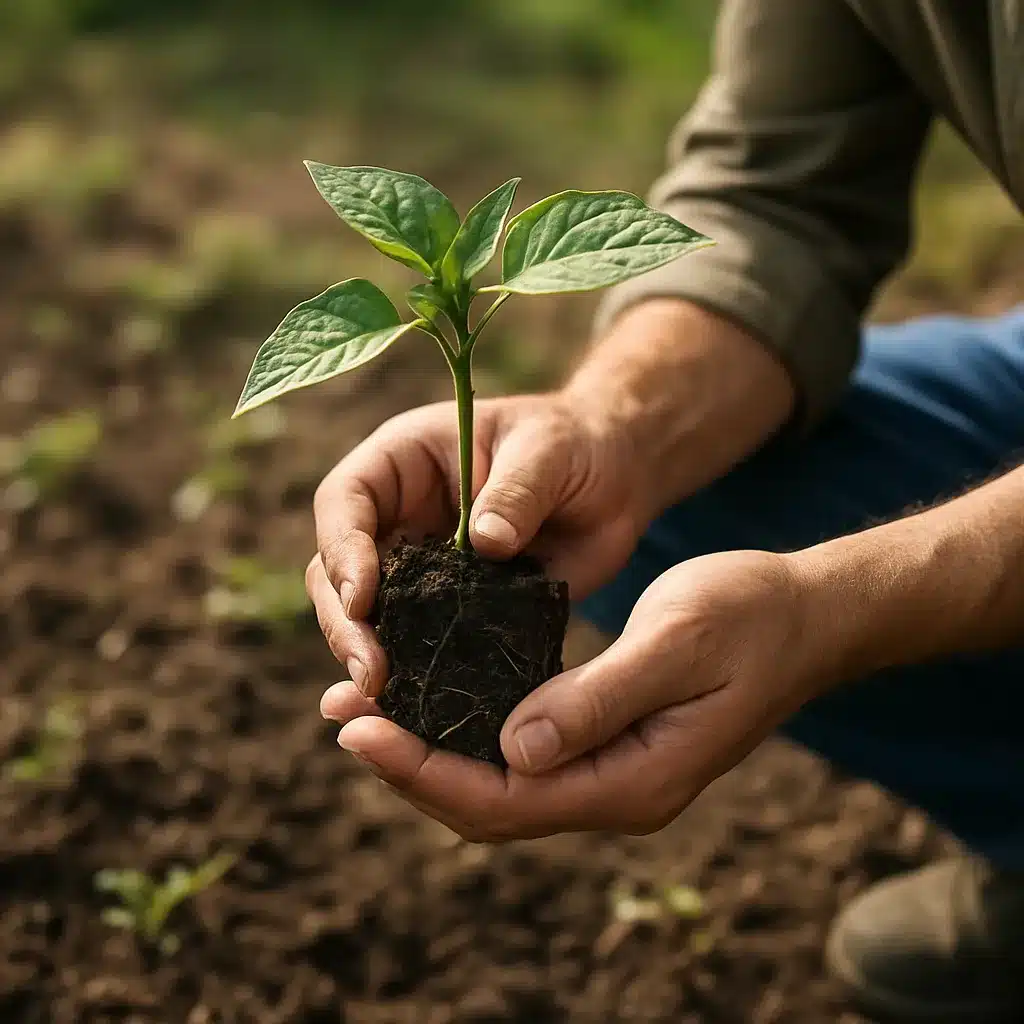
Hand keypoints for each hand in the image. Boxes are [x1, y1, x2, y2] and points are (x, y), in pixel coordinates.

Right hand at [307, 394, 643, 693]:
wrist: (613, 478)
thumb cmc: (571, 444)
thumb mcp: (547, 450)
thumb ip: (516, 491)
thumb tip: (485, 541)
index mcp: (401, 463)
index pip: (344, 502)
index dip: (343, 550)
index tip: (363, 597)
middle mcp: (396, 518)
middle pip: (338, 571)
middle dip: (347, 622)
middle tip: (372, 673)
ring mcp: (419, 570)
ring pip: (368, 618)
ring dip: (370, 657)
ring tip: (387, 698)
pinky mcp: (452, 612)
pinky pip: (420, 646)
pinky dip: (416, 676)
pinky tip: (420, 710)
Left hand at [320, 549, 825, 840]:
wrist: (803, 616)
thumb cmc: (748, 617)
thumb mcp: (674, 645)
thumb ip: (597, 700)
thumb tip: (512, 749)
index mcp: (634, 779)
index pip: (507, 799)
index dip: (425, 771)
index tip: (360, 730)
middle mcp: (616, 791)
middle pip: (492, 804)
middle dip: (411, 767)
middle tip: (342, 718)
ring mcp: (613, 771)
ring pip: (502, 783)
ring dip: (432, 752)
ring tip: (366, 712)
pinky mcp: (608, 741)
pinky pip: (523, 755)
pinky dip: (470, 733)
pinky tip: (435, 699)